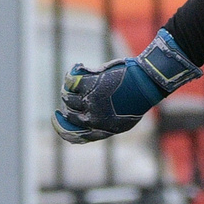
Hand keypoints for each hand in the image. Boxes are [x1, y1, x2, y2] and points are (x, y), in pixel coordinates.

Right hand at [56, 30, 199, 144]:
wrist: (147, 84)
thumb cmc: (137, 99)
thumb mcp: (123, 118)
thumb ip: (104, 122)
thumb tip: (85, 121)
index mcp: (103, 129)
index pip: (74, 136)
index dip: (61, 127)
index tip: (56, 117)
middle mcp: (94, 119)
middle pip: (69, 115)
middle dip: (68, 106)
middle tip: (69, 96)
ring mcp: (90, 102)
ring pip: (68, 98)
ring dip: (71, 89)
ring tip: (80, 81)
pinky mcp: (89, 86)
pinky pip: (70, 82)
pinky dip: (73, 74)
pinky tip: (80, 68)